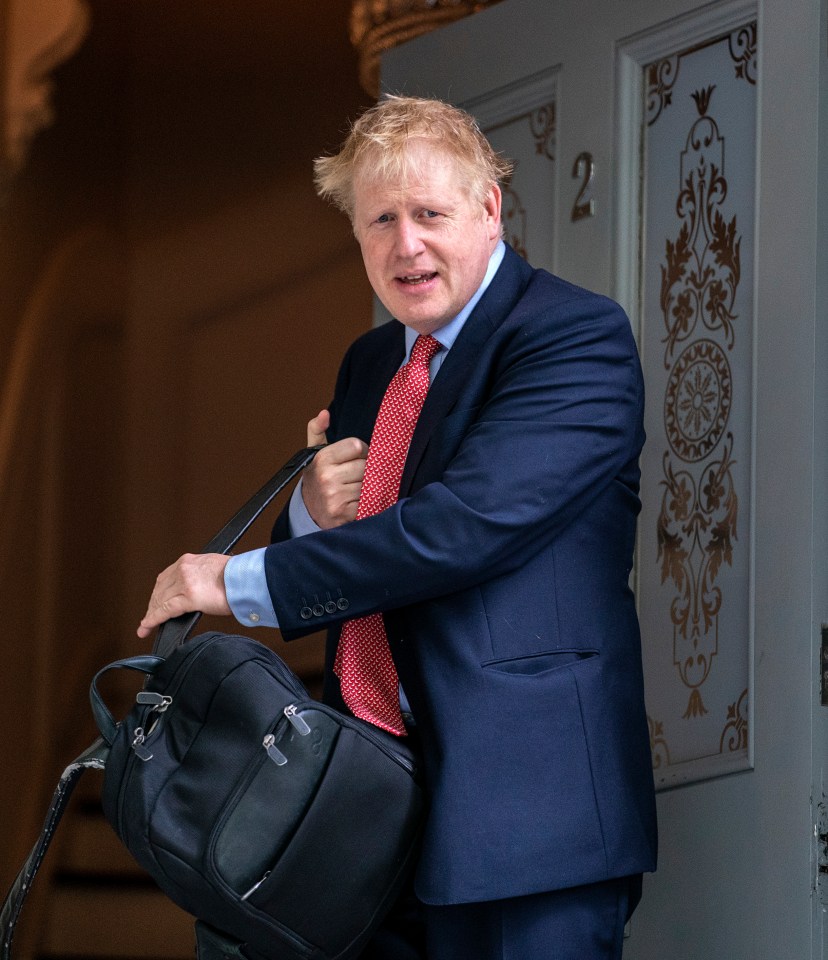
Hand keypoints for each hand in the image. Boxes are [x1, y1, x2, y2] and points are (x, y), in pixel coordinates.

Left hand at [137, 553, 230, 638]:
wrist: (246, 579)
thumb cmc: (237, 576)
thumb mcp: (213, 568)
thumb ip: (200, 576)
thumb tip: (197, 589)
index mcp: (189, 561)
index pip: (165, 577)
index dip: (158, 592)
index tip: (155, 601)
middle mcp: (183, 569)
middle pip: (159, 589)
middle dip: (153, 605)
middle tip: (150, 617)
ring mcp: (184, 582)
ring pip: (160, 600)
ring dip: (152, 613)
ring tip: (147, 625)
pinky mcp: (188, 597)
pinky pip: (165, 610)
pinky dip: (153, 619)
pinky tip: (147, 626)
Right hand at [302, 409, 366, 528]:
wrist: (310, 511)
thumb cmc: (317, 478)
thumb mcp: (313, 453)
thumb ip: (317, 430)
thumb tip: (324, 413)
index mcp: (322, 459)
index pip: (357, 446)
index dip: (363, 451)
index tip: (358, 457)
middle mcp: (327, 478)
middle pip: (366, 466)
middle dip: (366, 470)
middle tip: (359, 475)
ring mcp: (336, 497)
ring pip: (370, 484)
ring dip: (369, 486)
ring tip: (358, 488)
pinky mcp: (345, 515)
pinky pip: (370, 502)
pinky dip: (369, 502)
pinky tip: (358, 501)